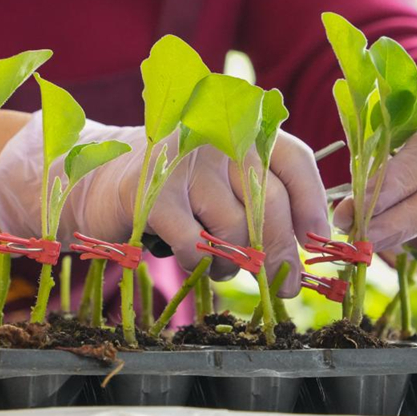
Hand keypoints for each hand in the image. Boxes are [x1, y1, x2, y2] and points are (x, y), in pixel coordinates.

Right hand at [143, 131, 329, 297]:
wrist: (101, 180)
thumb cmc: (179, 188)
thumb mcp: (225, 181)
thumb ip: (264, 201)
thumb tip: (306, 249)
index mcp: (242, 130)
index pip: (294, 160)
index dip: (312, 203)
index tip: (315, 239)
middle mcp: (218, 138)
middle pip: (270, 202)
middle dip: (281, 252)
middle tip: (285, 286)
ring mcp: (186, 164)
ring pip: (236, 231)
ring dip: (235, 264)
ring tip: (222, 266)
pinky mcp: (155, 195)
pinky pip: (198, 247)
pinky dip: (201, 265)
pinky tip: (193, 260)